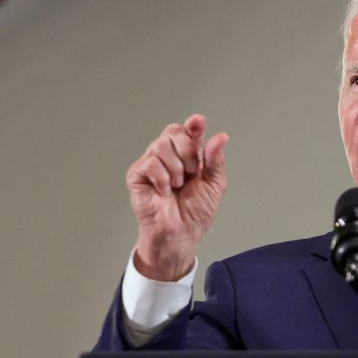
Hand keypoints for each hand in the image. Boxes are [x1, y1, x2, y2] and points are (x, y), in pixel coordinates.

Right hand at [126, 114, 227, 280]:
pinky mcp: (137, 175)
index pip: (189, 131)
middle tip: (192, 172)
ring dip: (175, 167)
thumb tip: (220, 137)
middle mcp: (169, 157)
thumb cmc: (195, 214)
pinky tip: (164, 191)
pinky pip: (149, 162)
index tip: (198, 122)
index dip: (194, 124)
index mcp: (188, 157)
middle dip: (187, 151)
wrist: (181, 235)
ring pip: (160, 145)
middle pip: (173, 132)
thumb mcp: (214, 185)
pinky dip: (162, 177)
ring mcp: (152, 165)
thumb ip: (215, 160)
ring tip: (178, 185)